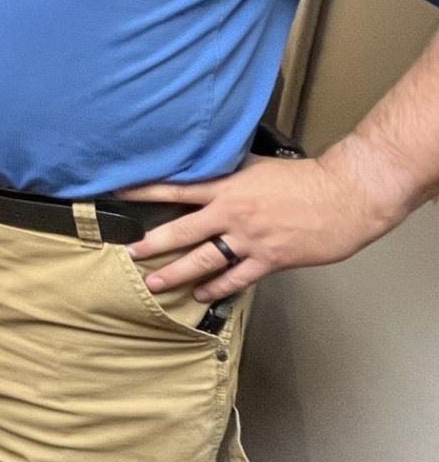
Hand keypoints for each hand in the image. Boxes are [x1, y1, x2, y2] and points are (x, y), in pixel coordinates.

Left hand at [120, 150, 409, 301]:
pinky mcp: (269, 259)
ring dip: (176, 273)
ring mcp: (249, 239)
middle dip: (152, 244)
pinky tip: (199, 295)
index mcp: (227, 186)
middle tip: (127, 253)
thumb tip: (203, 169)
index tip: (117, 194)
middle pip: (182, 231)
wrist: (344, 196)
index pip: (175, 188)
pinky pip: (236, 278)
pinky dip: (215, 288)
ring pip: (203, 260)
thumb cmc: (304, 178)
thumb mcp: (257, 166)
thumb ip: (228, 172)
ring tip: (152, 283)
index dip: (144, 191)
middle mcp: (231, 213)